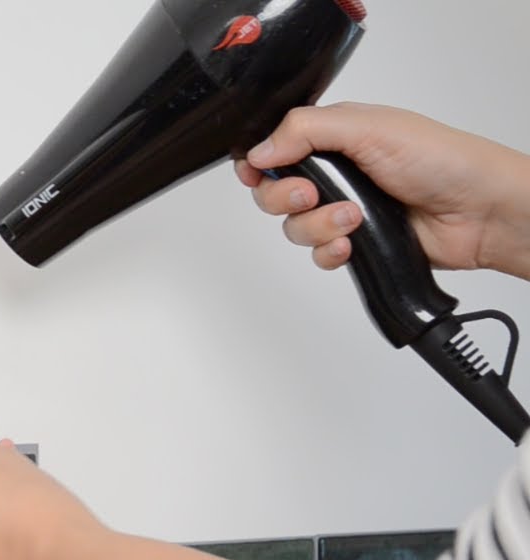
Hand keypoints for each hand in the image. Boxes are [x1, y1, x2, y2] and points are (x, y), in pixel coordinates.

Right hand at [236, 102, 529, 278]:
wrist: (478, 211)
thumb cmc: (440, 160)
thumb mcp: (368, 127)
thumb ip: (306, 131)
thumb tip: (259, 151)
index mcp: (335, 138)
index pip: (275, 150)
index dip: (259, 165)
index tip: (257, 174)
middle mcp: (336, 174)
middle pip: (275, 193)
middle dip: (285, 198)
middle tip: (311, 195)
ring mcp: (343, 210)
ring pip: (294, 228)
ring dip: (316, 226)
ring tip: (352, 218)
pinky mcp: (355, 243)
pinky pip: (317, 255)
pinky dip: (328, 252)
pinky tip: (351, 244)